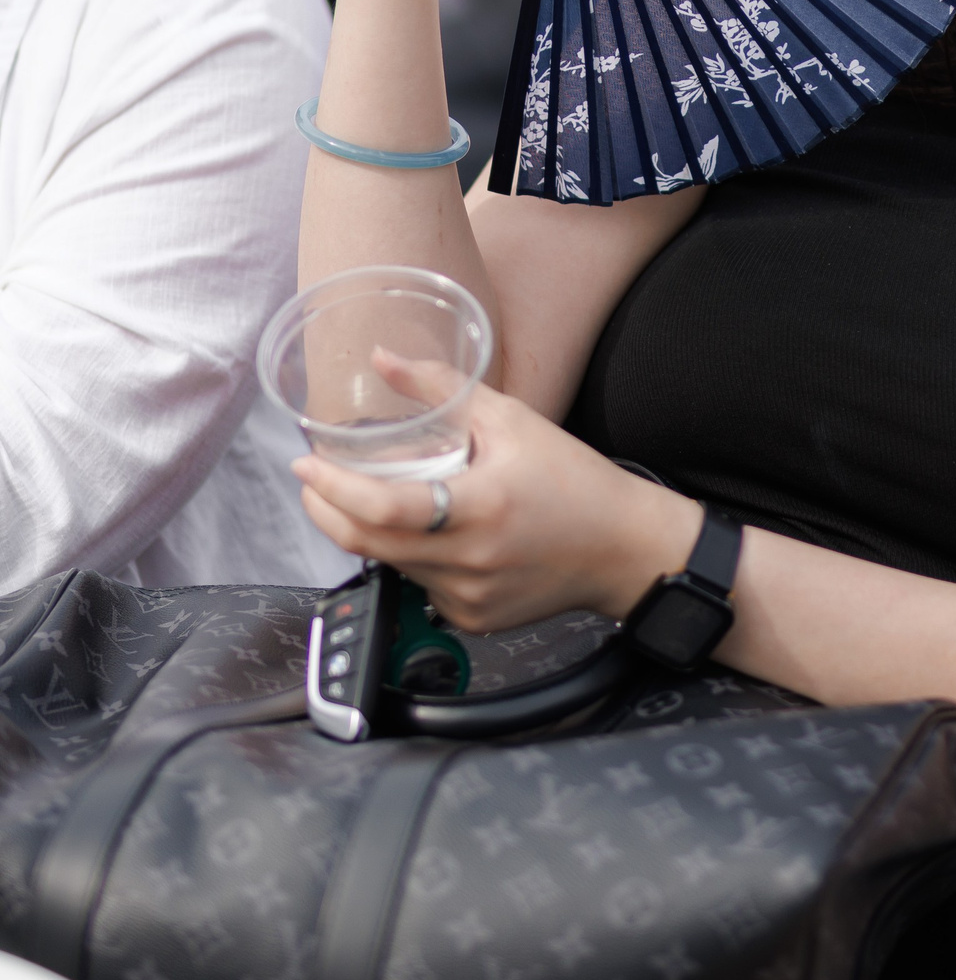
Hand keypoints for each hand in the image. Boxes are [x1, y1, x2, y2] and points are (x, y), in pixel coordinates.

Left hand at [293, 379, 697, 633]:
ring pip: (392, 565)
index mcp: (482, 507)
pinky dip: (413, 561)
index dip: (333, 488)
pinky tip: (436, 539)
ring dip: (372, 533)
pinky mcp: (473, 618)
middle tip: (316, 485)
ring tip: (381, 501)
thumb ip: (444, 389)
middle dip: (326, 512)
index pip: (384, 507)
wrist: (624, 547)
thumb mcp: (515, 422)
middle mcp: (471, 559)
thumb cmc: (577, 482)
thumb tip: (386, 361)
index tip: (307, 465)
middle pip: (367, 543)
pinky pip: (421, 589)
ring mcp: (469, 596)